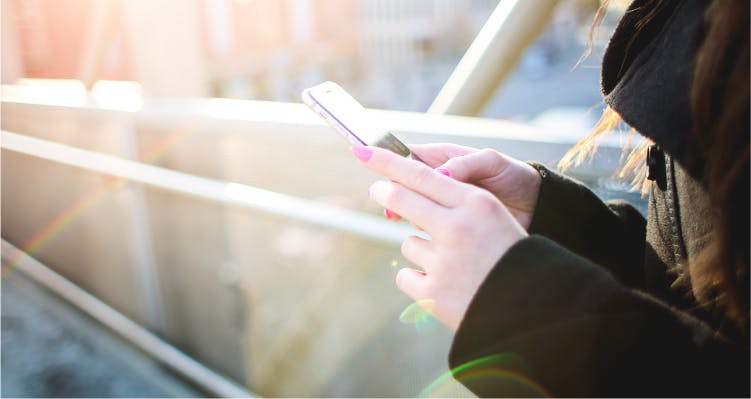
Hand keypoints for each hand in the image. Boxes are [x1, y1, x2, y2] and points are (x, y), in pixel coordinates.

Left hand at [352, 145, 527, 330]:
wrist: (532, 308)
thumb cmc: (511, 256)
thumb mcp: (494, 217)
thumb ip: (456, 202)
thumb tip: (411, 190)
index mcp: (477, 204)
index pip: (421, 174)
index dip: (387, 161)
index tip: (362, 151)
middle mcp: (458, 228)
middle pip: (402, 198)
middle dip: (385, 192)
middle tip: (378, 191)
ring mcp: (444, 262)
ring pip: (408, 242)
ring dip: (421, 250)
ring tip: (452, 266)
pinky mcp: (433, 292)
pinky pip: (405, 275)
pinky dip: (418, 280)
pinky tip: (443, 287)